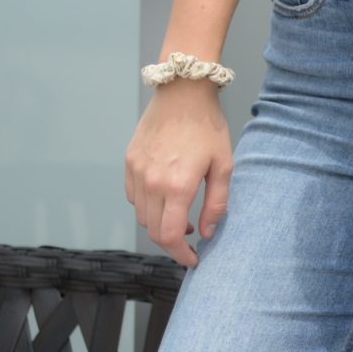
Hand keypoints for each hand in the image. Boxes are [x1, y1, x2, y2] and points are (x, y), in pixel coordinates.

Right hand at [125, 80, 231, 267]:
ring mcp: (137, 173)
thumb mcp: (224, 165)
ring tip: (180, 215)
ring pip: (142, 215)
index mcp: (177, 186)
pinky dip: (147, 206)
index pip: (169, 236)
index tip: (193, 259)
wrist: (183, 91)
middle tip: (190, 238)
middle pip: (154, 230)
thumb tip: (206, 233)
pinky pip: (133, 197)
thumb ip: (216, 203)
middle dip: (172, 242)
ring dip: (159, 223)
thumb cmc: (208, 126)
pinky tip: (164, 196)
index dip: (180, 255)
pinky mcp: (129, 162)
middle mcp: (151, 183)